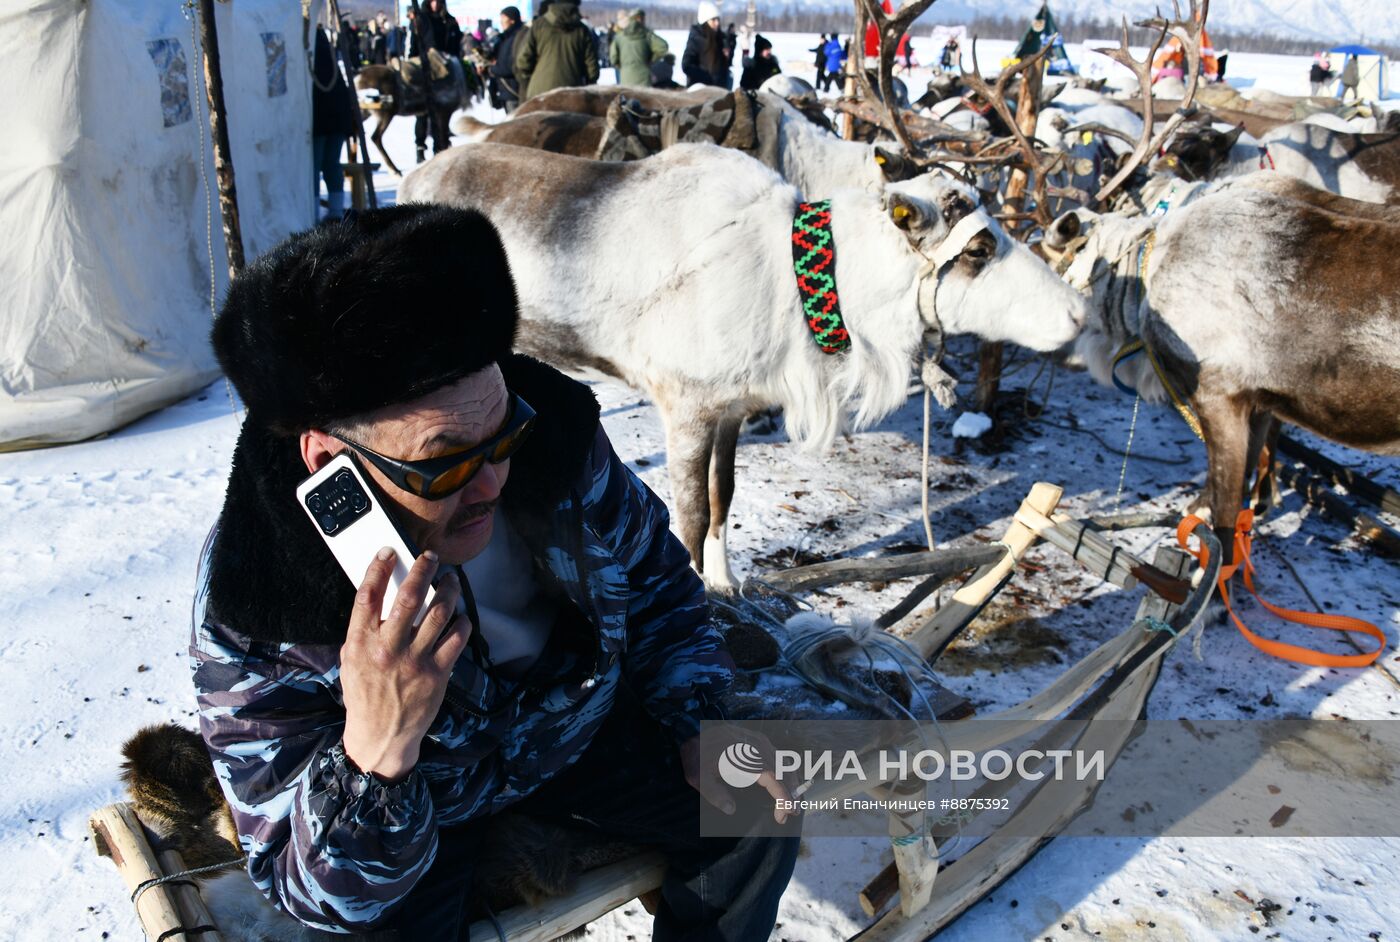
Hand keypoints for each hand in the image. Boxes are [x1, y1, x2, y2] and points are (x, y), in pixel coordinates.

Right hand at [340, 548, 471, 781]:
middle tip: (431, 556)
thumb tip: (377, 598)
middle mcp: (388, 649)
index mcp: (361, 644)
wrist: (381, 737)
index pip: (367, 597)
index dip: (378, 569)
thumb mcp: (351, 661)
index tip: (389, 551)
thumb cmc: (364, 695)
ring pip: (439, 613)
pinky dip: (461, 621)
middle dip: (422, 570)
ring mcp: (415, 661)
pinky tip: (459, 615)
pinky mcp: (438, 674)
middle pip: (408, 598)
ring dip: (448, 590)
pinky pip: (457, 638)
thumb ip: (362, 632)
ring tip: (450, 580)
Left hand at [679, 733, 793, 823]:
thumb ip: (715, 795)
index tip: (786, 813)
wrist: (694, 734)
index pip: (773, 779)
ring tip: (789, 802)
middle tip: (788, 814)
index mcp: (744, 758)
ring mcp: (760, 741)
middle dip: (790, 794)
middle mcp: (757, 748)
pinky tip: (784, 783)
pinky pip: (779, 755)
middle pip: (783, 771)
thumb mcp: (699, 778)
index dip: (783, 797)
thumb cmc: (696, 758)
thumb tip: (731, 810)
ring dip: (791, 782)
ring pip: (784, 762)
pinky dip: (786, 770)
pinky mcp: (759, 739)